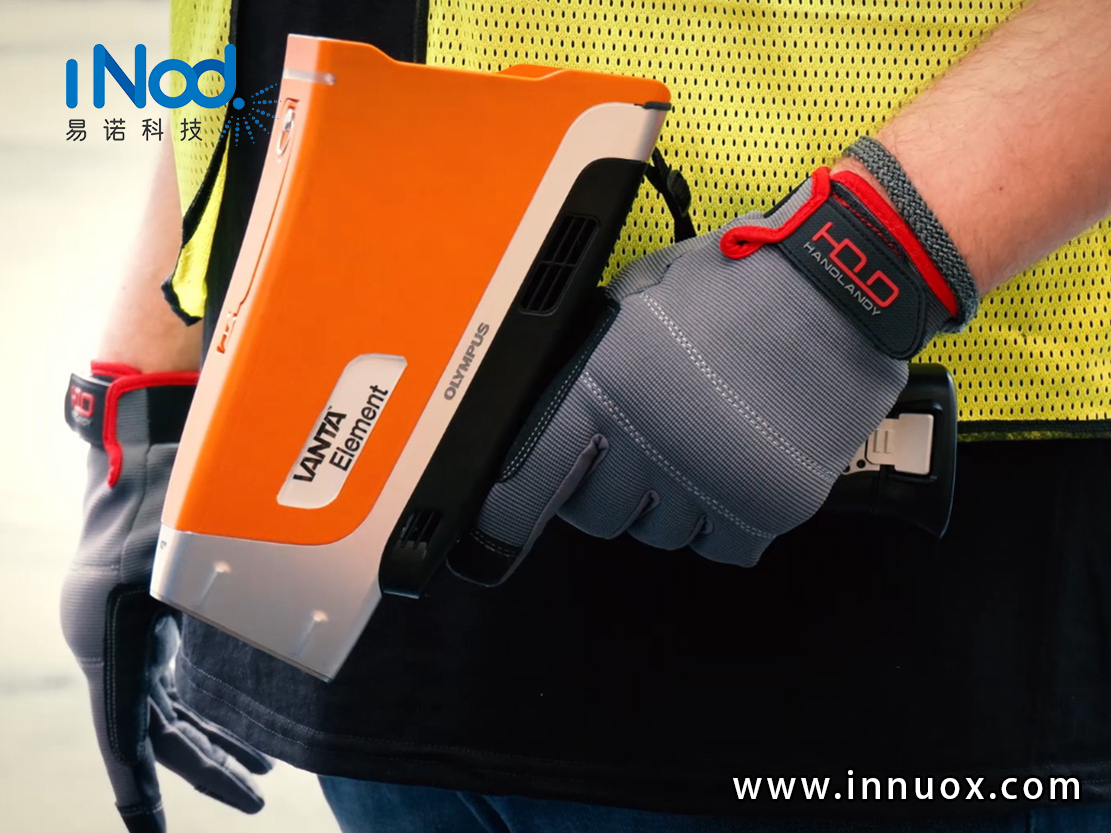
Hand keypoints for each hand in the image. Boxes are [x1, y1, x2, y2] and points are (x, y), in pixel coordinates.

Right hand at [62, 363, 270, 832]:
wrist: (137, 436)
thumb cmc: (158, 489)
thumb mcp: (184, 555)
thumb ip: (222, 602)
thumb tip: (289, 631)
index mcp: (108, 638)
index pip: (122, 735)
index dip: (141, 789)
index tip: (152, 830)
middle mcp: (109, 640)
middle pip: (157, 726)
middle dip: (207, 767)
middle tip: (255, 798)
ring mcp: (124, 626)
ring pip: (165, 703)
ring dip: (209, 737)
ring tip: (257, 770)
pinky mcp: (140, 611)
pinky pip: (168, 674)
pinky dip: (201, 701)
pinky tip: (235, 715)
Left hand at [465, 166, 960, 574]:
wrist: (843, 284)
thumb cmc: (738, 278)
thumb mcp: (639, 300)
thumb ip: (594, 362)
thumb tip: (559, 406)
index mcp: (602, 388)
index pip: (529, 481)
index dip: (507, 516)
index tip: (497, 536)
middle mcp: (648, 444)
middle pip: (599, 516)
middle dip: (608, 491)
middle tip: (635, 456)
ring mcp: (709, 481)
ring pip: (659, 535)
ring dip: (668, 504)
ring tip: (697, 450)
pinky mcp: (767, 506)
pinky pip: (721, 549)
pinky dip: (722, 523)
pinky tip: (731, 477)